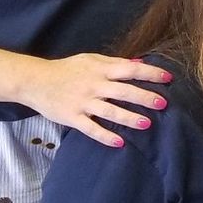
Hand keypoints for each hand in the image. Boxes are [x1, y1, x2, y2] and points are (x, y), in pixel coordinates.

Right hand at [20, 53, 170, 148]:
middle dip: (145, 97)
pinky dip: (105, 136)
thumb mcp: (91, 60)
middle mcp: (94, 85)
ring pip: (110, 112)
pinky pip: (91, 128)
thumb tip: (140, 63)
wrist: (35, 80)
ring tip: (147, 124)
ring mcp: (83, 102)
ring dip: (129, 118)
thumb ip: (115, 62)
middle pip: (124, 91)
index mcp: (100, 70)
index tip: (168, 78)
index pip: (130, 70)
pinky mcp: (72, 117)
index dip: (150, 73)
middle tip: (164, 104)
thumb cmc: (67, 69)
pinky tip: (120, 143)